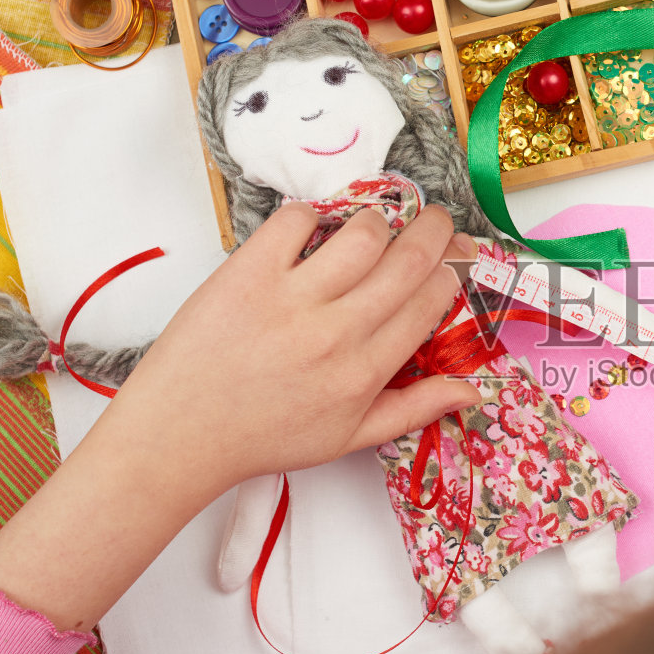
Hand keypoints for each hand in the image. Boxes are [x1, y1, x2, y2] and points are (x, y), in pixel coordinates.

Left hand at [0, 202, 479, 629]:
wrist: (179, 435)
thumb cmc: (265, 437)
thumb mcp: (348, 438)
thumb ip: (414, 408)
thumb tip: (474, 389)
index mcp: (366, 373)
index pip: (432, 300)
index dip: (451, 270)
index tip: (452, 259)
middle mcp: (337, 332)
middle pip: (411, 257)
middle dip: (436, 229)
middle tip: (436, 221)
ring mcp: (291, 299)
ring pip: (363, 232)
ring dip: (377, 221)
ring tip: (371, 230)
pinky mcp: (246, 273)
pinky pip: (295, 220)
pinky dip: (310, 216)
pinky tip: (310, 233)